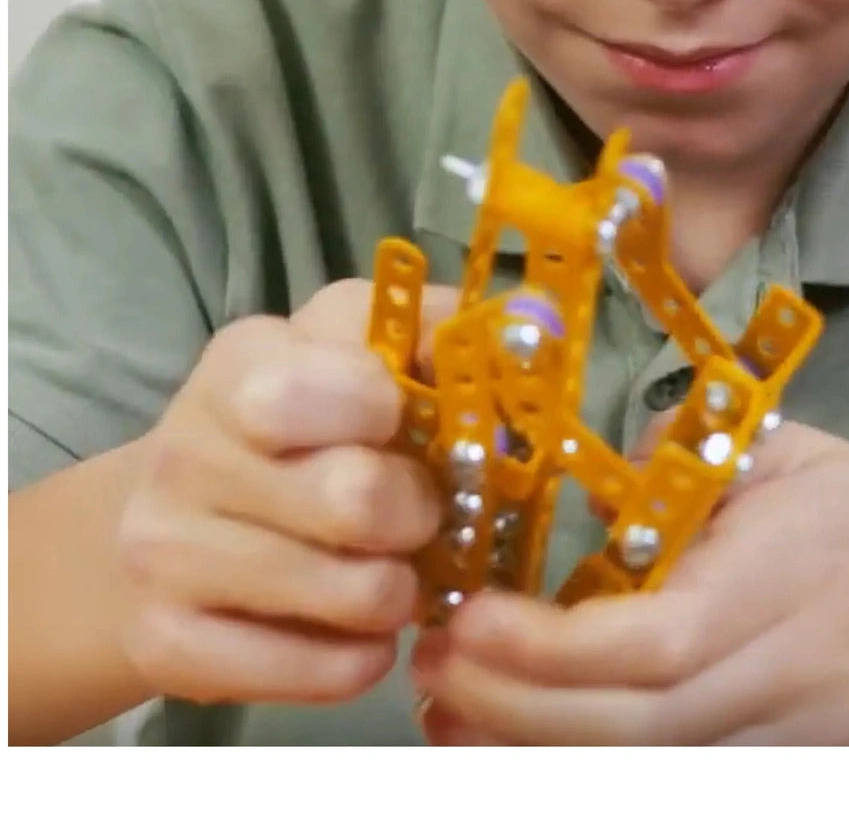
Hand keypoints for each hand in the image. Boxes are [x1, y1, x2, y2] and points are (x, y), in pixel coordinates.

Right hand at [116, 279, 456, 706]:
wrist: (176, 518)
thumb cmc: (295, 425)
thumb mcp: (354, 349)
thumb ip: (437, 331)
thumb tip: (531, 329)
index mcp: (243, 363)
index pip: (342, 392)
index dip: (395, 415)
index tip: (398, 425)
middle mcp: (186, 453)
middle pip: (360, 500)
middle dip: (418, 513)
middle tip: (415, 515)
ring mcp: (162, 554)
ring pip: (357, 595)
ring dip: (398, 590)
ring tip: (385, 569)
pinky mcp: (169, 645)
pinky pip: (325, 674)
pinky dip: (363, 656)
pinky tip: (350, 628)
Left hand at [410, 421, 848, 744]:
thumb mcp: (792, 455)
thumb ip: (689, 456)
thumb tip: (586, 472)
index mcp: (781, 581)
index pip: (660, 642)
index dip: (554, 647)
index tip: (471, 617)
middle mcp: (778, 681)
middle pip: (635, 730)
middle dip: (515, 709)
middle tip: (430, 667)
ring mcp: (777, 748)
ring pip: (642, 781)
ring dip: (526, 758)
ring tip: (443, 715)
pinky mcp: (770, 779)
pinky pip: (663, 793)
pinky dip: (574, 780)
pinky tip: (505, 752)